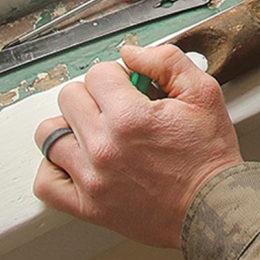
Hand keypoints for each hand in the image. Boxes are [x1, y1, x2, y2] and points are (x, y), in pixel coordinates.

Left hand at [33, 45, 242, 247]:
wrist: (212, 207)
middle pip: (69, 97)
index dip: (119, 75)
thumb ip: (167, 61)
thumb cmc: (210, 154)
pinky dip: (56, 167)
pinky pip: (46, 182)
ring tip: (98, 131)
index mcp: (130, 116)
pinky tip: (80, 159)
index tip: (133, 87)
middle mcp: (104, 146)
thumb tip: (131, 53)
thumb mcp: (203, 93)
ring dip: (72, 126)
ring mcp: (91, 178)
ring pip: (50, 135)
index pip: (98, 73)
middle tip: (119, 106)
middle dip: (96, 94)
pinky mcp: (88, 206)